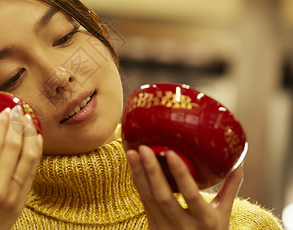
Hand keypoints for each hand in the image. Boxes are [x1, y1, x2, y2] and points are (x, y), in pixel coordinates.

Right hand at [0, 105, 42, 229]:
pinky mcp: (21, 203)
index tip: (7, 110)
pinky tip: (36, 140)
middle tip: (19, 109)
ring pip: (29, 158)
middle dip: (19, 124)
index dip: (4, 124)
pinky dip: (37, 154)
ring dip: (31, 136)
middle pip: (15, 147)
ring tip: (30, 121)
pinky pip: (33, 173)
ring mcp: (12, 197)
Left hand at [126, 146, 242, 229]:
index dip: (180, 174)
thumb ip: (230, 187)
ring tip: (131, 152)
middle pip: (163, 197)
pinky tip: (133, 166)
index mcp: (205, 221)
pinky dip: (137, 183)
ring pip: (147, 199)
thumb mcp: (224, 214)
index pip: (191, 195)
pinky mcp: (152, 228)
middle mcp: (184, 227)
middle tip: (143, 148)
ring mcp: (165, 229)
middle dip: (151, 171)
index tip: (170, 152)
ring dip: (138, 174)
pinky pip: (143, 202)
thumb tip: (239, 160)